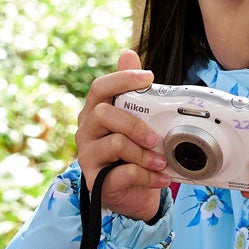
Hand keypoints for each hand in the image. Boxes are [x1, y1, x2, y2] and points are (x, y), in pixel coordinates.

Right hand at [75, 50, 168, 220]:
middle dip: (135, 124)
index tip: (149, 78)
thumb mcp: (136, 121)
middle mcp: (87, 132)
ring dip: (144, 153)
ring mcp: (88, 156)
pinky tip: (160, 178)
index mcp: (95, 112)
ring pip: (115, 144)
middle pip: (103, 114)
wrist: (132, 193)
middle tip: (156, 137)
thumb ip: (132, 92)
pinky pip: (122, 174)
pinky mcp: (96, 181)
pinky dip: (147, 176)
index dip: (122, 79)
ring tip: (162, 162)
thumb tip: (128, 54)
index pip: (99, 88)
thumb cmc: (132, 154)